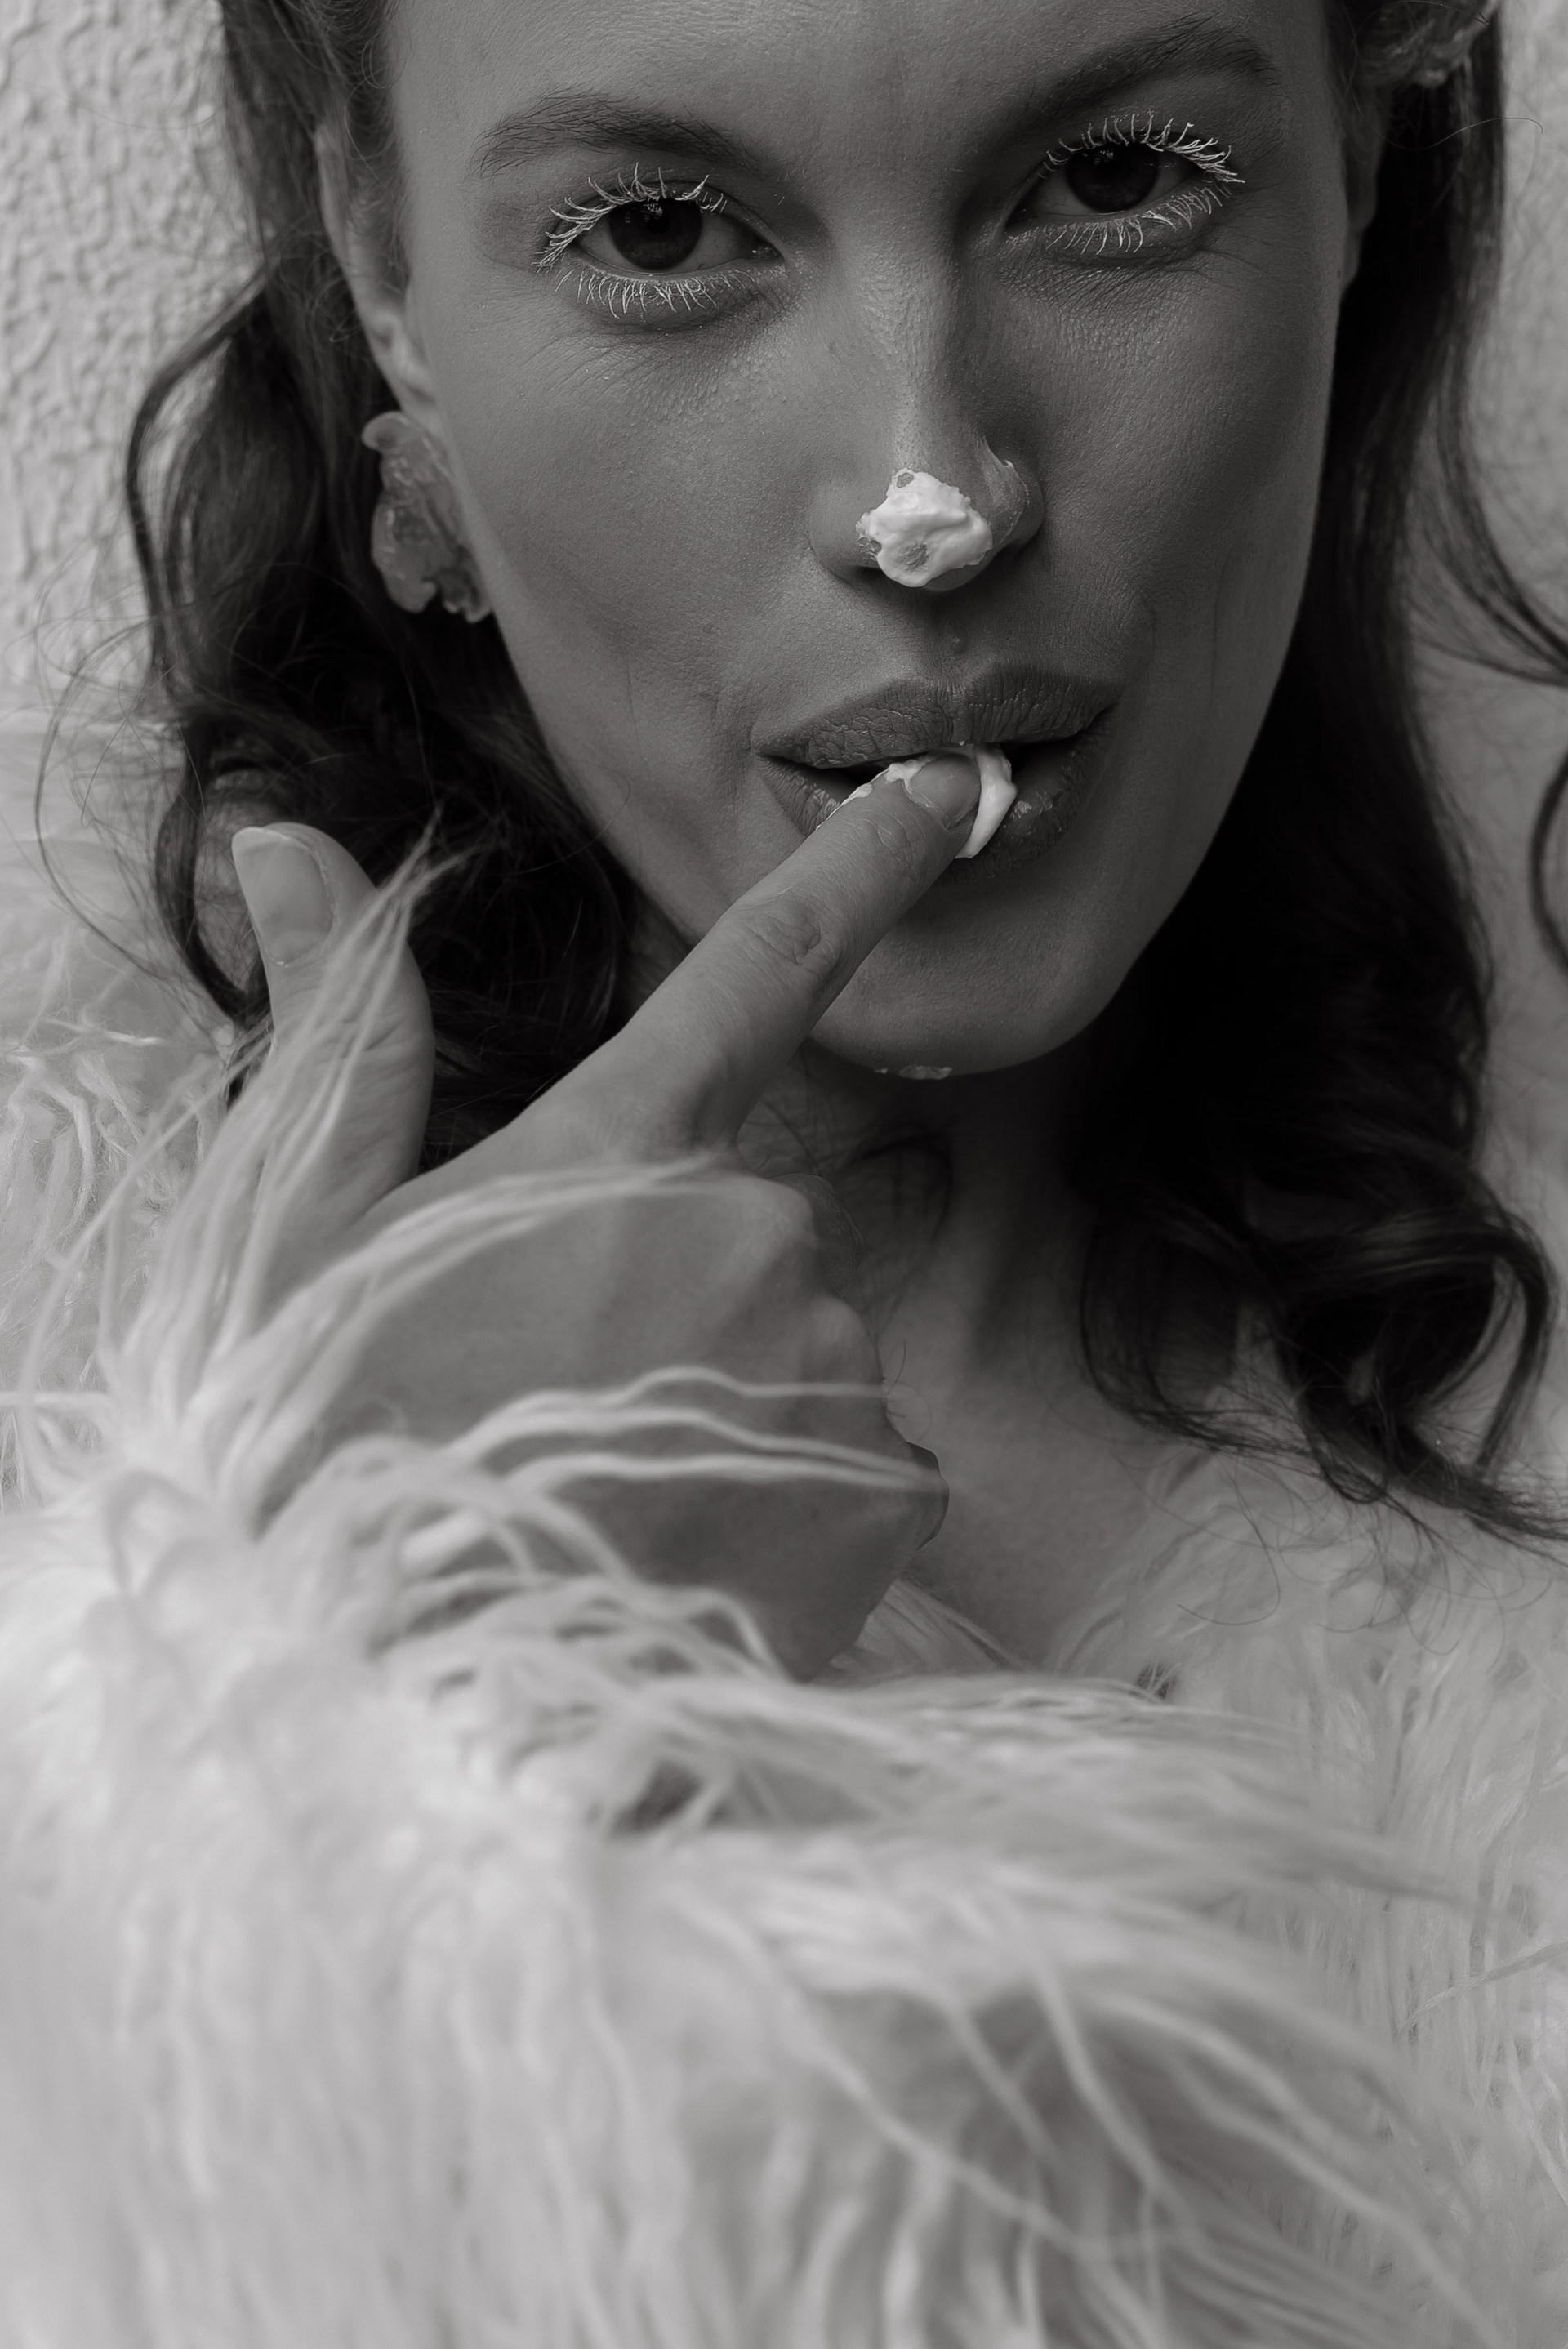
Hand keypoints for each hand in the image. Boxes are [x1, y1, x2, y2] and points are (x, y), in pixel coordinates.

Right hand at [230, 753, 982, 1675]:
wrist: (405, 1697)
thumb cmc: (337, 1449)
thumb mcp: (304, 1236)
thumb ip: (345, 1034)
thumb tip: (291, 839)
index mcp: (618, 1146)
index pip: (761, 968)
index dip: (864, 868)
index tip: (955, 792)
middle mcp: (751, 1227)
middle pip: (763, 1217)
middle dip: (685, 1287)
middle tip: (565, 1395)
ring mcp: (827, 1358)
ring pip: (811, 1344)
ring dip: (738, 1397)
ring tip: (619, 1494)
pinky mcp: (880, 1488)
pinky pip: (868, 1459)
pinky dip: (805, 1496)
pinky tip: (704, 1555)